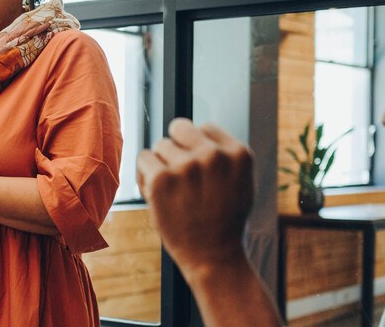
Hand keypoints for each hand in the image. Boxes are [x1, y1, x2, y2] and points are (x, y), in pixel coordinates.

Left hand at [138, 118, 255, 277]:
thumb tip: (197, 131)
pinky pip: (144, 158)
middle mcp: (213, 155)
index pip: (205, 127)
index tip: (196, 167)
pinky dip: (145, 174)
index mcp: (237, 153)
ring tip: (172, 190)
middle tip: (180, 175)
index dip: (196, 146)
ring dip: (161, 164)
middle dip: (177, 147)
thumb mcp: (241, 182)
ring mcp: (187, 166)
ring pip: (160, 145)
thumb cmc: (224, 221)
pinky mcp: (162, 179)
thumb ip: (224, 156)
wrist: (213, 256)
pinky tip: (157, 193)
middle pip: (179, 128)